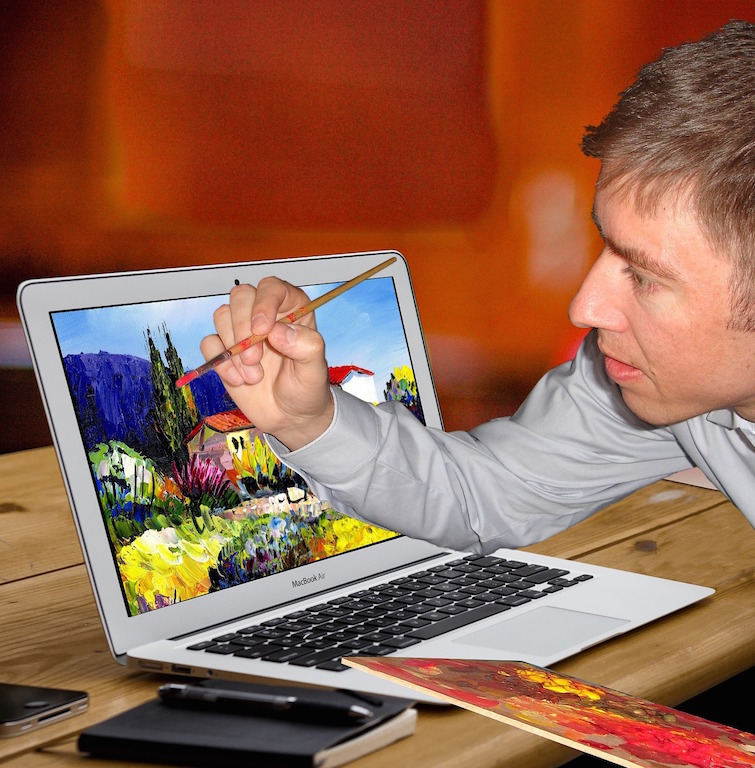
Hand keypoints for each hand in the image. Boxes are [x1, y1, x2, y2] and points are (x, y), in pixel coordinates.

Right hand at [200, 276, 333, 449]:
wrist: (290, 417)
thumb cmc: (306, 388)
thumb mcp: (315, 369)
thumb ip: (305, 346)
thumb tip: (276, 331)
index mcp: (291, 309)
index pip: (272, 288)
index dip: (263, 303)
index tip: (262, 329)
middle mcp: (265, 314)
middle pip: (240, 296)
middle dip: (242, 328)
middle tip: (254, 358)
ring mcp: (242, 330)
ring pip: (222, 316)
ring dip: (234, 349)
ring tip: (254, 375)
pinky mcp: (224, 350)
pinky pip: (209, 343)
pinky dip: (221, 363)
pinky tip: (240, 380)